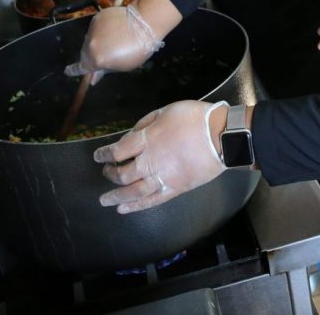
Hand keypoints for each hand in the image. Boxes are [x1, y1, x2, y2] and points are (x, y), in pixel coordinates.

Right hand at [64, 3, 162, 79]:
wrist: (144, 23)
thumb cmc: (138, 49)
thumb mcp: (124, 65)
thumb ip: (105, 70)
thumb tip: (93, 78)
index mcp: (96, 59)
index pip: (80, 67)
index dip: (74, 70)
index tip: (68, 72)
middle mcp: (90, 45)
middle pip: (85, 53)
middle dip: (91, 56)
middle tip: (104, 56)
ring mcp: (92, 30)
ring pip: (90, 40)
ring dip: (97, 43)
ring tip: (113, 41)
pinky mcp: (97, 18)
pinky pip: (96, 28)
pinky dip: (102, 31)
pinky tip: (114, 30)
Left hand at [94, 100, 226, 212]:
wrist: (221, 136)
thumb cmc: (194, 118)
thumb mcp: (165, 110)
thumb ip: (145, 123)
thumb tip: (131, 135)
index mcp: (147, 139)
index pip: (118, 150)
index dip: (105, 154)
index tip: (98, 156)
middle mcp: (150, 161)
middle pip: (123, 173)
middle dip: (110, 174)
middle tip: (106, 172)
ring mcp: (163, 178)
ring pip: (133, 192)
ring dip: (116, 197)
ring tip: (104, 201)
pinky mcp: (175, 189)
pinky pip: (152, 201)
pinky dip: (136, 206)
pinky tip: (124, 209)